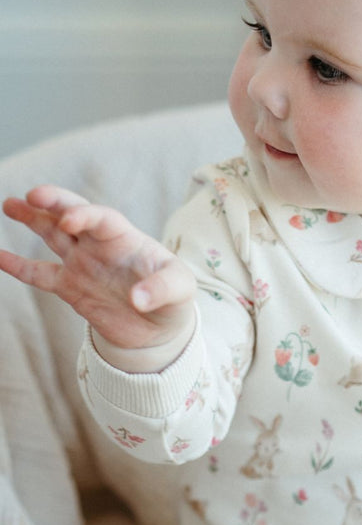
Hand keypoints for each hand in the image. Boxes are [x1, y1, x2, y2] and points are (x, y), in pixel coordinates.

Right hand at [0, 185, 195, 368]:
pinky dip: (18, 266)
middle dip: (54, 203)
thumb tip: (139, 300)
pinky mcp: (69, 288)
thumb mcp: (181, 291)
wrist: (159, 329)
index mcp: (125, 238)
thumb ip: (162, 290)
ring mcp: (82, 264)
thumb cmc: (174, 300)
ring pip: (51, 235)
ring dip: (32, 218)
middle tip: (32, 195)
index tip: (68, 222)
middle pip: (72, 215)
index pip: (102, 218)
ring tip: (10, 204)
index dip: (84, 216)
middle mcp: (99, 245)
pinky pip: (39, 274)